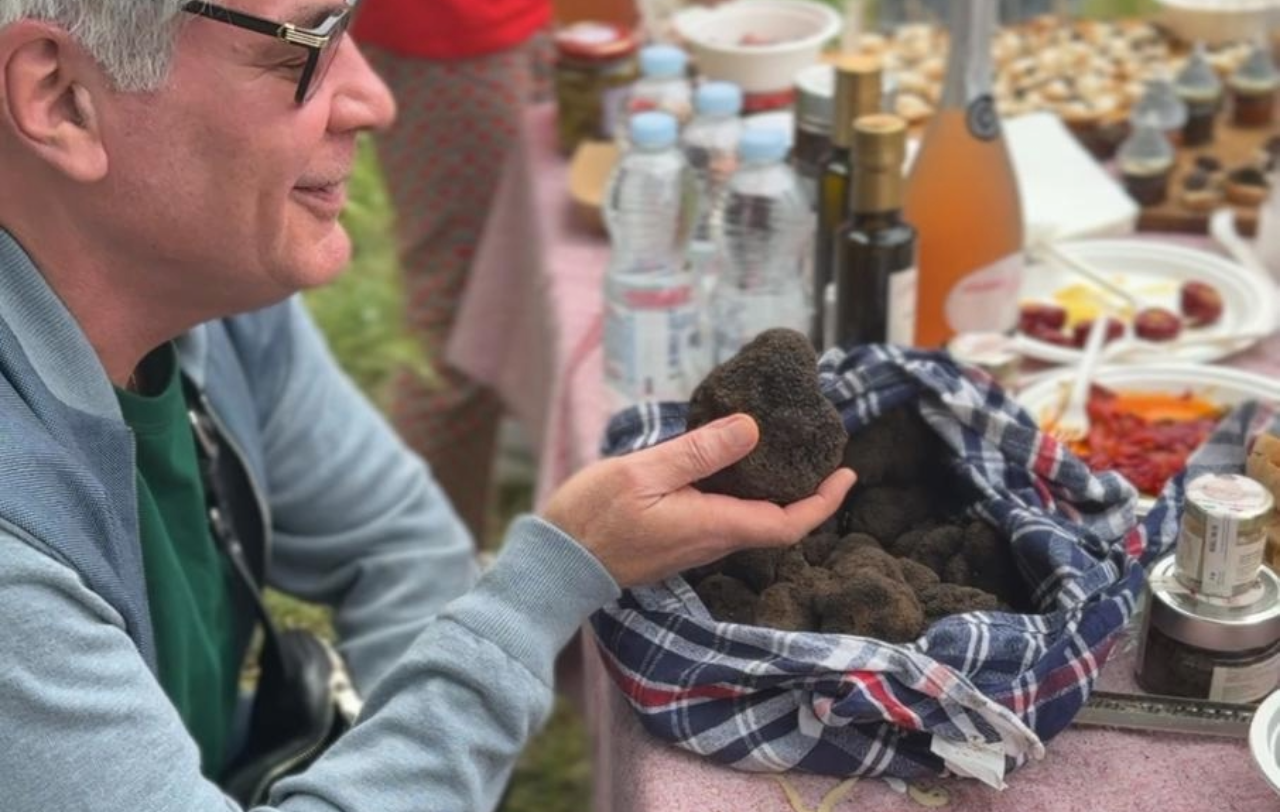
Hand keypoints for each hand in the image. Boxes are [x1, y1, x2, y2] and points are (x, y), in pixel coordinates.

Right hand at [541, 414, 855, 587]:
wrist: (557, 561)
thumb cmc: (594, 517)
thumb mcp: (644, 473)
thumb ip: (699, 452)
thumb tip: (753, 429)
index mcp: (712, 526)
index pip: (787, 524)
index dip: (823, 502)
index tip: (847, 474)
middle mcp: (711, 542)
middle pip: (775, 523)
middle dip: (805, 492)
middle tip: (819, 453)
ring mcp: (694, 545)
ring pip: (750, 521)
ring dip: (774, 492)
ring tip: (782, 452)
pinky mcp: (677, 541)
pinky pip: (724, 518)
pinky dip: (742, 493)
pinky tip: (731, 465)